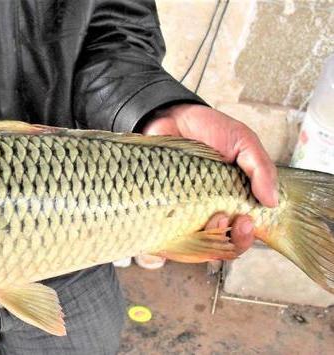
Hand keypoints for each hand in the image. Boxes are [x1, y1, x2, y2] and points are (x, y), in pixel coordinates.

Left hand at [142, 104, 277, 254]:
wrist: (171, 117)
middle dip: (230, 241)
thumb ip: (260, 168)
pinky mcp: (161, 212)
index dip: (245, 237)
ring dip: (205, 240)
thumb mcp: (242, 141)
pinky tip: (176, 223)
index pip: (243, 234)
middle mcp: (210, 213)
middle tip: (228, 219)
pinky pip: (164, 240)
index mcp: (234, 201)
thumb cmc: (209, 129)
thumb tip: (273, 201)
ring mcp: (185, 214)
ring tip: (209, 217)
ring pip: (195, 248)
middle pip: (222, 248)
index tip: (246, 221)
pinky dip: (171, 241)